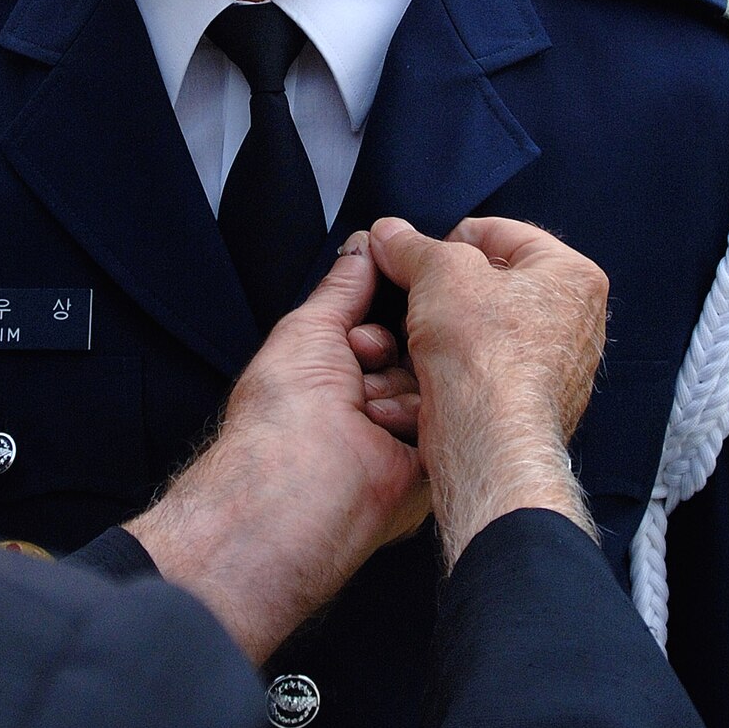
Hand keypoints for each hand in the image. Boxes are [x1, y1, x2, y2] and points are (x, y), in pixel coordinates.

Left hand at [126, 244, 429, 663]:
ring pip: (431, 375)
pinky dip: (416, 412)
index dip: (380, 311)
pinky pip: (447, 412)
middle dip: (387, 345)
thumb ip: (344, 285)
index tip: (373, 316)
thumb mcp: (308, 326)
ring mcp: (399, 429)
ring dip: (397, 383)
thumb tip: (363, 245)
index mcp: (332, 370)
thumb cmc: (282, 411)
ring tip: (361, 406)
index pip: (383, 321)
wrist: (299, 482)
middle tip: (359, 357)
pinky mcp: (428, 457)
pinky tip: (385, 426)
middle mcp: (367, 399)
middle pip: (414, 345)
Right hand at [367, 215, 607, 569]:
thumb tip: (391, 236)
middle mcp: (575, 324)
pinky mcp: (527, 406)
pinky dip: (448, 369)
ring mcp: (555, 370)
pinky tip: (419, 371)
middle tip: (407, 290)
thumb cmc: (485, 355)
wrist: (488, 442)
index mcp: (572, 277)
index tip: (415, 250)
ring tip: (408, 333)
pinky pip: (479, 372)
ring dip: (437, 331)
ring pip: (480, 333)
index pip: (503, 233)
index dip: (450, 237)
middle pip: (490, 286)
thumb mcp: (439, 273)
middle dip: (441, 290)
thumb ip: (413, 246)